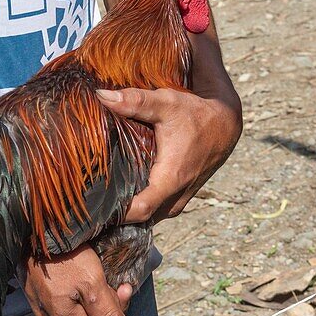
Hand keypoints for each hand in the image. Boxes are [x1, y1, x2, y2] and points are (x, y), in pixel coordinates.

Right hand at [21, 244, 141, 315]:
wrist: (34, 230)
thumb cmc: (65, 257)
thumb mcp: (95, 288)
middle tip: (124, 295)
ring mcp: (46, 315)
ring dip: (104, 309)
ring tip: (115, 284)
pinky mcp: (45, 300)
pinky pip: (73, 310)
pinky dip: (90, 300)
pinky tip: (98, 280)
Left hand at [96, 83, 241, 222]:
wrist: (225, 126)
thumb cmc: (195, 114)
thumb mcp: (166, 104)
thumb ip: (135, 101)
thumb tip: (102, 96)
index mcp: (170, 180)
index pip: (139, 210)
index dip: (116, 212)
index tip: (94, 206)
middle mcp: (174, 198)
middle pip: (139, 220)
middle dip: (116, 215)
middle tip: (90, 203)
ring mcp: (177, 203)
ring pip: (147, 219)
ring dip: (128, 214)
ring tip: (101, 201)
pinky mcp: (178, 201)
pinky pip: (154, 214)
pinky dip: (139, 209)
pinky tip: (120, 197)